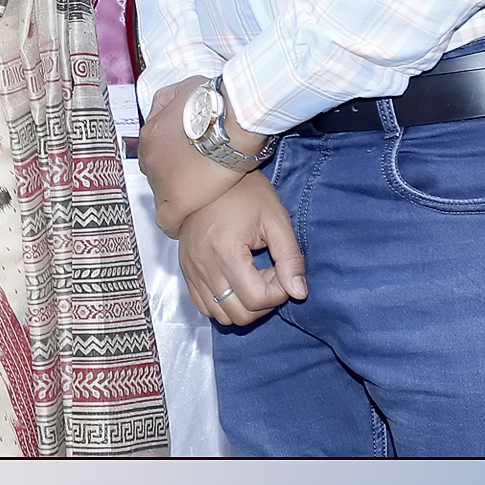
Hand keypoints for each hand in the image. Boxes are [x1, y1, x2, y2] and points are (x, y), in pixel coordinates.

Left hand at [138, 75, 246, 236]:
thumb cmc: (214, 103)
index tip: (183, 161)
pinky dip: (173, 222)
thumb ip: (174, 97)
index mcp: (151, 131)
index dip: (170, 157)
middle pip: (155, 172)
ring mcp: (161, 178)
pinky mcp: (177, 200)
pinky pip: (167, 219)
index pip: (154, 151)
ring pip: (160, 194)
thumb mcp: (186, 88)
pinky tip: (180, 224)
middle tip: (189, 178)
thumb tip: (176, 98)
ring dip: (173, 196)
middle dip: (169, 175)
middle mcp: (149, 155)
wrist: (230, 122)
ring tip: (189, 201)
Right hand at [176, 171, 307, 326]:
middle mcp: (202, 263)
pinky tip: (236, 280)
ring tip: (253, 277)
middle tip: (270, 274)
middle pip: (238, 314)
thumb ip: (291, 259)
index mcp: (224, 250)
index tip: (283, 271)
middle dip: (263, 302)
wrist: (210, 170)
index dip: (278, 293)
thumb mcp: (276, 220)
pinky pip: (202, 304)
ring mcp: (190, 267)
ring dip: (243, 305)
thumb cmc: (247, 192)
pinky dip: (222, 302)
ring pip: (219, 314)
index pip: (256, 299)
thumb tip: (299, 293)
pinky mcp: (184, 267)